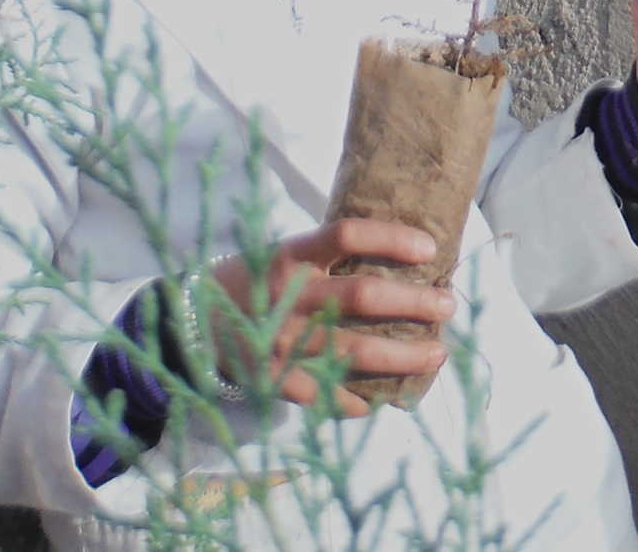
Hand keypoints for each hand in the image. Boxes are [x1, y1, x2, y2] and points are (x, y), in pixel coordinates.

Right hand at [204, 220, 452, 413]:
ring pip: (353, 352)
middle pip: (362, 297)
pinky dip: (354, 402)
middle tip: (448, 305)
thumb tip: (400, 254)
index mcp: (290, 255)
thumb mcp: (282, 254)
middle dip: (413, 303)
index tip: (430, 249)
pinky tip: (381, 403)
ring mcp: (280, 340)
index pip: (347, 235)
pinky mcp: (271, 378)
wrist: (189, 320)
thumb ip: (327, 255)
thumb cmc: (253, 279)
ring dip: (402, 356)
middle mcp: (288, 296)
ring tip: (437, 355)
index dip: (392, 239)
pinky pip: (322, 395)